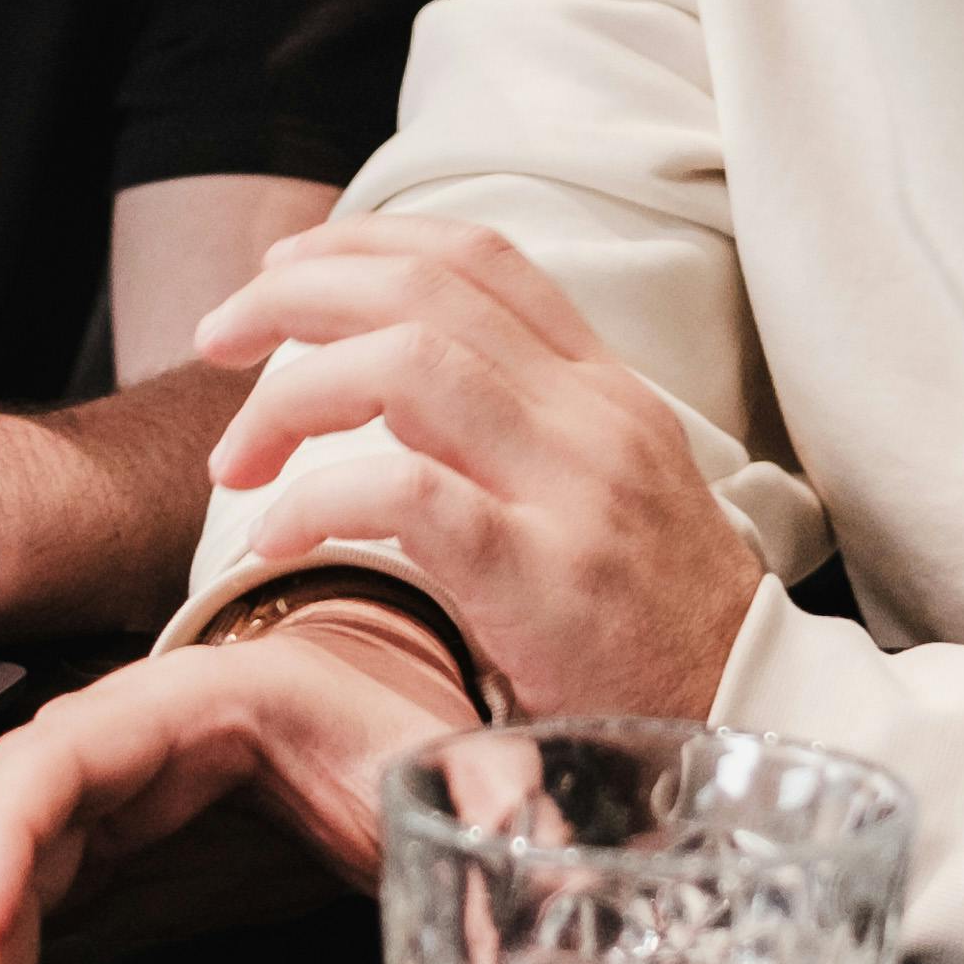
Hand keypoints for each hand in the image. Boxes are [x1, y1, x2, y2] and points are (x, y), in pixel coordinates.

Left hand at [196, 214, 767, 723]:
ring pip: (406, 365)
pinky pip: (404, 494)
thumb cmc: (656, 624)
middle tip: (216, 340)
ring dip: (288, 395)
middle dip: (293, 297)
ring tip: (232, 460)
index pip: (477, 258)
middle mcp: (590, 416)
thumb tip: (396, 387)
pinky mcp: (542, 576)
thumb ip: (525, 430)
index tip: (279, 273)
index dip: (361, 243)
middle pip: (421, 291)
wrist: (747, 721)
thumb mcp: (611, 491)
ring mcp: (571, 490)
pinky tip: (271, 540)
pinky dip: (316, 501)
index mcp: (602, 388)